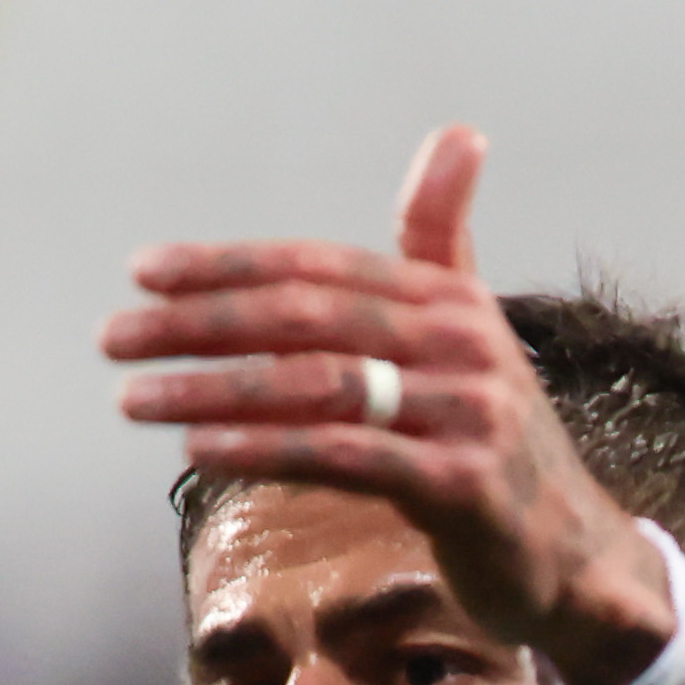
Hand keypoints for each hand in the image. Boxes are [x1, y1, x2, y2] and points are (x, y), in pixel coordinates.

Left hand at [100, 122, 677, 684]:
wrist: (570, 551)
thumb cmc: (492, 441)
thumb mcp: (467, 335)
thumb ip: (439, 245)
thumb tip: (460, 133)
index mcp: (450, 298)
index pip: (319, 267)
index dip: (228, 265)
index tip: (142, 272)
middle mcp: (461, 341)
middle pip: (307, 318)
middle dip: (200, 324)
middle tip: (114, 335)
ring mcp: (465, 412)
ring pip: (316, 385)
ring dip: (212, 387)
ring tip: (132, 398)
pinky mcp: (460, 484)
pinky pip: (343, 457)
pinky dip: (264, 447)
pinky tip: (199, 445)